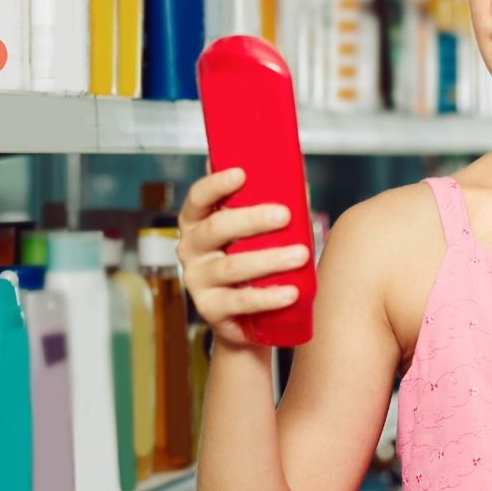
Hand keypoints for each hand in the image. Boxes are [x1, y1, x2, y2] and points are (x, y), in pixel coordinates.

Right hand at [178, 167, 307, 349]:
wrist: (247, 317)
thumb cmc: (252, 259)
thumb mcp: (254, 231)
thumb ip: (265, 204)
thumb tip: (295, 178)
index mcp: (197, 221)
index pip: (199, 198)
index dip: (216, 184)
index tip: (241, 173)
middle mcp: (190, 248)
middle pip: (216, 228)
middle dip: (251, 219)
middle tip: (284, 214)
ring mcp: (197, 280)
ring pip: (232, 266)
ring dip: (269, 259)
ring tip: (300, 255)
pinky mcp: (210, 309)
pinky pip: (240, 301)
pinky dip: (267, 297)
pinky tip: (290, 292)